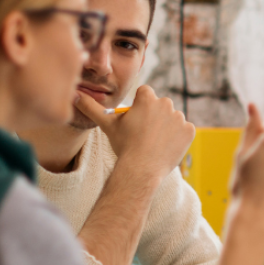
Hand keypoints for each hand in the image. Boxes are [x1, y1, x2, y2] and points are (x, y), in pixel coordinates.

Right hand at [75, 86, 195, 183]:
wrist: (141, 170)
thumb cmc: (124, 146)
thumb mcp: (107, 125)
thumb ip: (91, 107)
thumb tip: (74, 95)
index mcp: (147, 97)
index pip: (145, 94)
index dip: (140, 108)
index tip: (137, 121)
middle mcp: (166, 103)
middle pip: (160, 106)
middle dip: (154, 117)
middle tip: (144, 135)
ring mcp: (179, 117)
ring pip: (172, 119)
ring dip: (166, 128)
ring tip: (154, 143)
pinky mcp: (189, 131)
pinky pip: (184, 131)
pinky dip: (178, 139)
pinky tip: (166, 148)